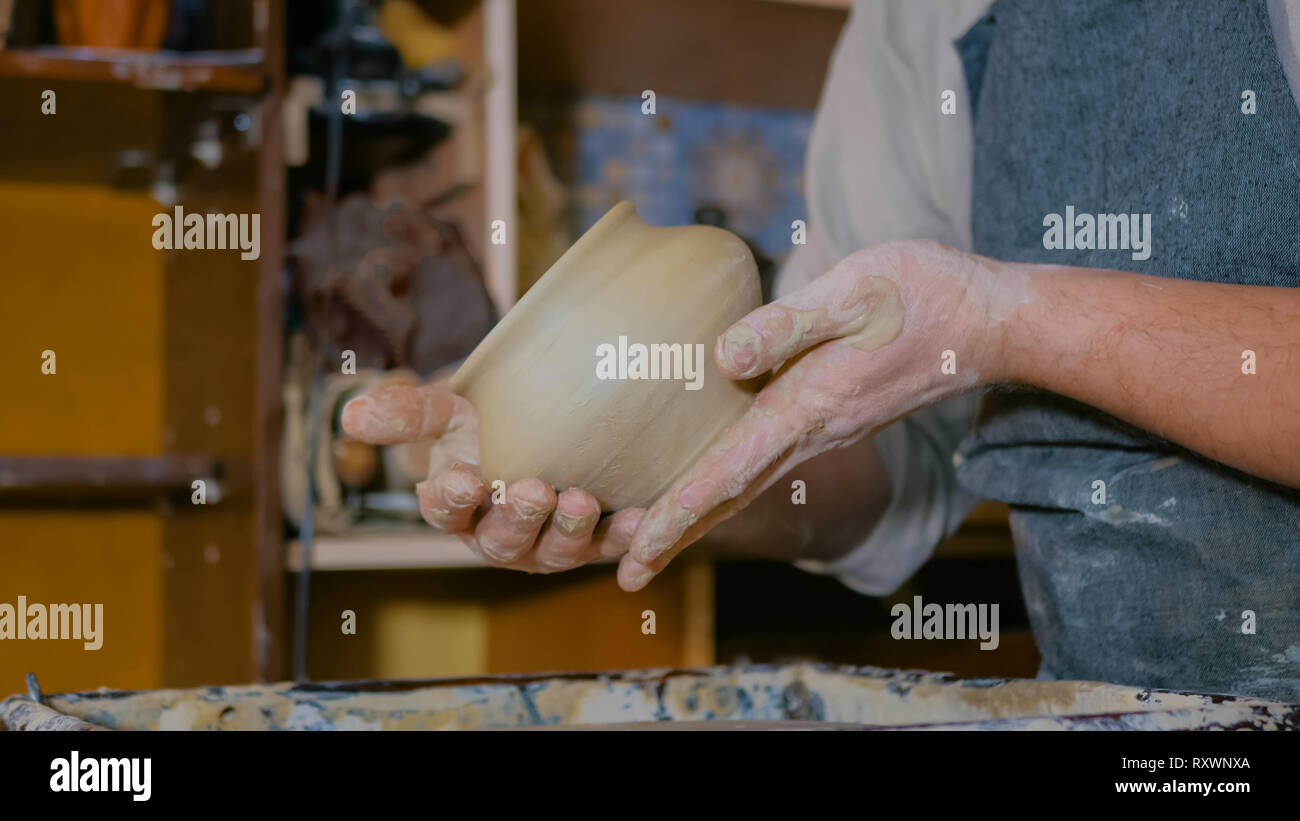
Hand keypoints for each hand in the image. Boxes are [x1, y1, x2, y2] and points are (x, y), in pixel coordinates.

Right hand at [341, 383, 644, 571]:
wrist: (541, 426)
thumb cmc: (484, 424)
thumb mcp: (445, 410)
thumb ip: (406, 413)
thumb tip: (350, 415)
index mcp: (456, 506)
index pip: (443, 509)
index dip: (450, 499)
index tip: (460, 481)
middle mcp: (498, 535)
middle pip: (502, 539)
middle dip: (518, 519)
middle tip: (534, 490)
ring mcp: (546, 544)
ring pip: (555, 552)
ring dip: (568, 531)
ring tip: (580, 500)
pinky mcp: (592, 542)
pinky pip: (609, 549)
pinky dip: (624, 539)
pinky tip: (640, 520)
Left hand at [617, 240, 1014, 590]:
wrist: (988, 321)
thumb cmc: (922, 295)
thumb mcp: (854, 292)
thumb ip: (788, 324)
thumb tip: (725, 359)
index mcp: (807, 407)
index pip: (727, 473)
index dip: (676, 515)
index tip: (636, 553)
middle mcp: (810, 432)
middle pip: (729, 497)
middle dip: (676, 536)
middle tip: (627, 575)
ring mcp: (821, 430)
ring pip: (745, 485)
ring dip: (696, 516)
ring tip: (648, 539)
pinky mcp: (828, 416)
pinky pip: (764, 463)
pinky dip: (725, 486)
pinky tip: (704, 481)